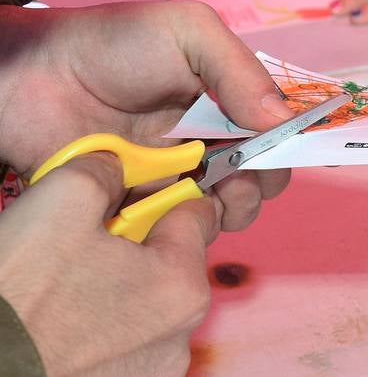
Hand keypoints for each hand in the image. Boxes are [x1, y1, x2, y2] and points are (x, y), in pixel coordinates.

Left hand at [0, 1, 291, 232]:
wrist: (32, 77)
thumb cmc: (113, 43)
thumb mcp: (189, 32)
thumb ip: (240, 70)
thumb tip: (284, 121)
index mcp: (226, 97)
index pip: (275, 128)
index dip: (290, 142)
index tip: (286, 149)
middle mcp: (208, 138)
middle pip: (261, 172)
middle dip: (266, 178)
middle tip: (247, 175)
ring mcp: (175, 174)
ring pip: (228, 206)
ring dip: (238, 205)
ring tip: (221, 193)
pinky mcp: (141, 205)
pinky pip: (180, 227)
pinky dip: (193, 225)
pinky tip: (184, 208)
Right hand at [0, 152, 217, 374]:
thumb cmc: (17, 298)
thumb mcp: (62, 199)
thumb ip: (106, 168)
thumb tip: (114, 165)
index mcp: (183, 286)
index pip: (196, 215)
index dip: (160, 195)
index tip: (126, 196)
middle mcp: (181, 335)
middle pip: (169, 260)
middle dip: (133, 243)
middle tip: (81, 243)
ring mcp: (152, 371)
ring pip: (144, 301)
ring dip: (115, 285)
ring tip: (64, 285)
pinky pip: (122, 340)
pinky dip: (100, 325)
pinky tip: (61, 322)